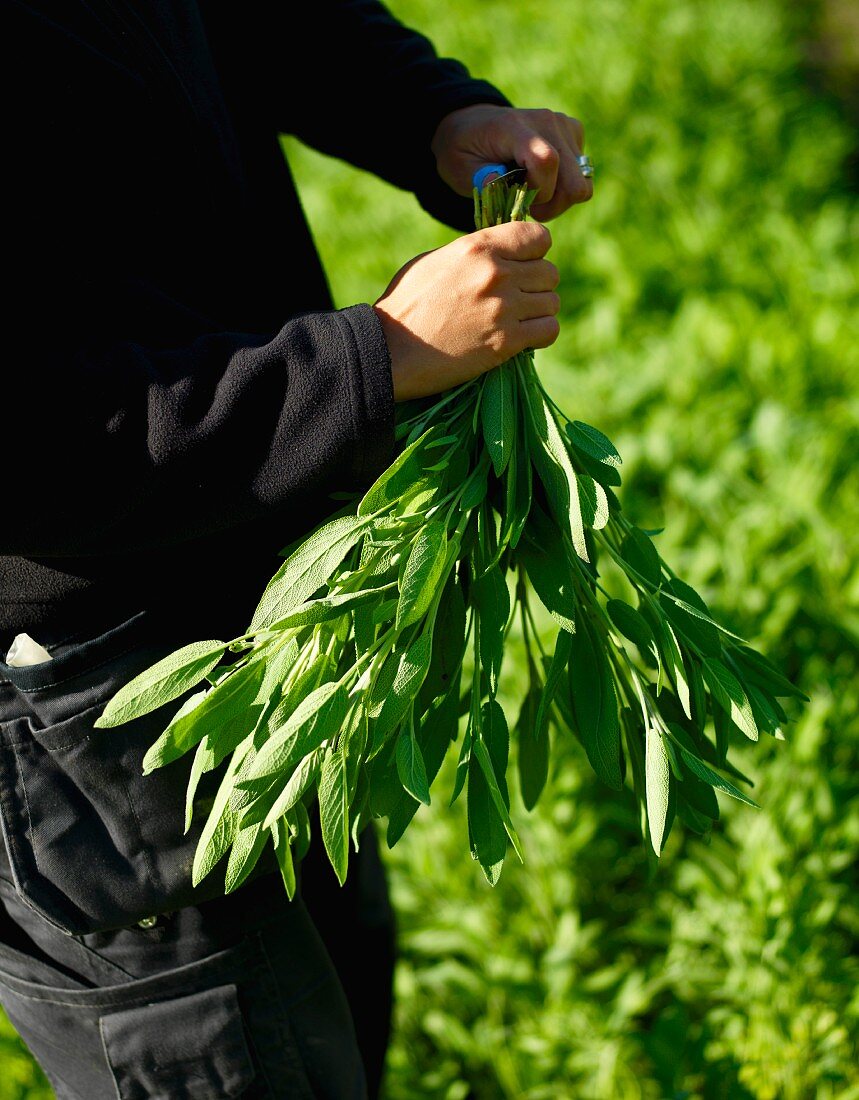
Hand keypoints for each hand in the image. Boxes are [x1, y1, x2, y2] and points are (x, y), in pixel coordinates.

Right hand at [374, 221, 559, 401]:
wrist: (390, 350)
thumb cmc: (405, 305)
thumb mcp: (436, 261)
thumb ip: (474, 254)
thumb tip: (500, 253)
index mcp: (478, 247)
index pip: (538, 236)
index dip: (534, 251)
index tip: (522, 265)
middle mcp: (496, 273)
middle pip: (549, 271)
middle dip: (537, 285)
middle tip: (517, 299)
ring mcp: (504, 308)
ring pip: (551, 302)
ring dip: (539, 312)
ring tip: (518, 321)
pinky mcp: (507, 342)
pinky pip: (548, 330)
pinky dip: (540, 335)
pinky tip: (522, 338)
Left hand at [431, 103, 592, 221]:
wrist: (472, 125)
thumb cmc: (463, 151)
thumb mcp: (459, 169)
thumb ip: (483, 181)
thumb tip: (509, 189)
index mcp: (514, 127)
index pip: (546, 161)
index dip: (538, 192)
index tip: (519, 200)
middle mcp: (546, 122)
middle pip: (574, 181)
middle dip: (552, 205)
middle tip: (527, 207)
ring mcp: (564, 125)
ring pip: (581, 183)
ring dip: (558, 199)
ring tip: (532, 195)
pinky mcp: (573, 132)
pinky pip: (583, 174)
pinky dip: (563, 186)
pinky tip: (541, 181)